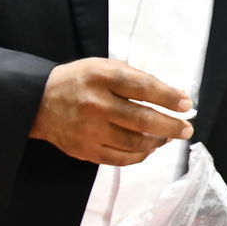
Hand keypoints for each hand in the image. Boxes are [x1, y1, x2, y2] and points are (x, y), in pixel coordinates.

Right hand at [29, 58, 192, 165]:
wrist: (39, 101)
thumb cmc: (82, 81)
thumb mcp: (106, 67)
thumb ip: (139, 79)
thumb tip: (176, 95)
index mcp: (102, 77)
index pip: (143, 88)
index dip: (169, 97)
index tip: (186, 104)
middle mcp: (95, 104)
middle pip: (143, 120)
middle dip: (171, 126)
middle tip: (187, 129)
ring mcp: (89, 130)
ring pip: (135, 143)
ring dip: (158, 141)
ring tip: (166, 137)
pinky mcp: (84, 150)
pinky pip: (121, 159)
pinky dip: (140, 155)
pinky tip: (148, 148)